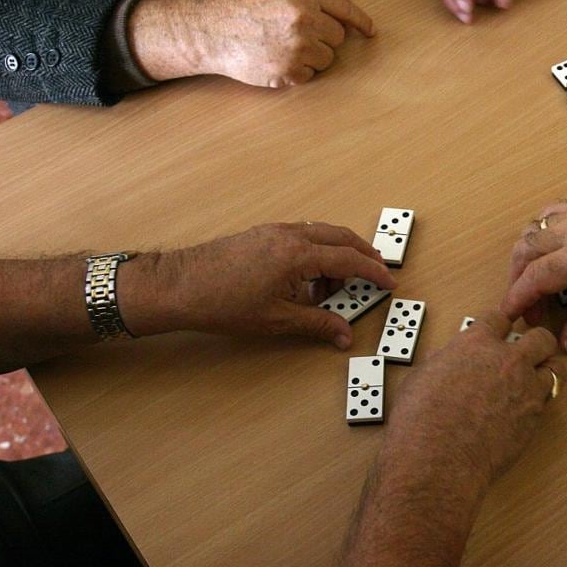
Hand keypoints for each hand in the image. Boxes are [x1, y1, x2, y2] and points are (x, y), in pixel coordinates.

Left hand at [118, 222, 393, 347]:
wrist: (177, 287)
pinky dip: (314, 251)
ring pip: (319, 234)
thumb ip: (317, 323)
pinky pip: (300, 236)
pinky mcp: (260, 234)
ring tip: (338, 284)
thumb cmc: (222, 303)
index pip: (348, 259)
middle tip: (375, 272)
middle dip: (361, 254)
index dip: (372, 272)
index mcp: (298, 255)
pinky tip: (307, 276)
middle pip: (339, 236)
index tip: (389, 281)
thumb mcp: (276, 320)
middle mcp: (289, 235)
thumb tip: (344, 335)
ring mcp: (273, 231)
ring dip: (336, 253)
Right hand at [129, 0, 375, 87]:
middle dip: (323, 39)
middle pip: (338, 36)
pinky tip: (275, 60)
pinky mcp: (290, 70)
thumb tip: (343, 20)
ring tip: (281, 48)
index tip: (370, 31)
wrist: (209, 31)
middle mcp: (304, 17)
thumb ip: (309, 1)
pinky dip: (297, 73)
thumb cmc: (242, 10)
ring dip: (311, 58)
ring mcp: (298, 45)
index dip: (360, 21)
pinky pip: (310, 75)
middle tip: (294, 36)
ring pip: (327, 58)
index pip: (344, 7)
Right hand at [385, 312, 561, 482]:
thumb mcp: (421, 376)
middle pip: (540, 338)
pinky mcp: (534, 418)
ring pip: (554, 369)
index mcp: (476, 343)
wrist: (437, 461)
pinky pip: (546, 401)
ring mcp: (525, 389)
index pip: (499, 319)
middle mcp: (507, 361)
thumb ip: (444, 362)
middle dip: (536, 342)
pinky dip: (538, 401)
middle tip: (528, 351)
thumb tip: (447, 362)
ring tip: (534, 379)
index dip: (500, 325)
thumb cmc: (419, 421)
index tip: (500, 331)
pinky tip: (523, 408)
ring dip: (545, 371)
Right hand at [502, 174, 566, 352]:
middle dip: (517, 280)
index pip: (536, 275)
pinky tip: (551, 253)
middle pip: (526, 249)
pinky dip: (540, 233)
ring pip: (534, 228)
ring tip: (535, 284)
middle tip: (527, 308)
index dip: (517, 298)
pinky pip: (551, 214)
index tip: (510, 315)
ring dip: (525, 256)